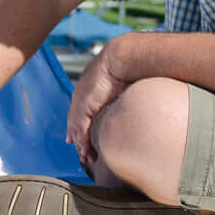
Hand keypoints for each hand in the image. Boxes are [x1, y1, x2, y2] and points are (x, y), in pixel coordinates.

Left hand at [65, 39, 130, 164]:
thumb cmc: (128, 66)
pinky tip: (86, 151)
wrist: (122, 58)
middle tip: (82, 152)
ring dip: (82, 144)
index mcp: (89, 87)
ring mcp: (80, 100)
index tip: (79, 136)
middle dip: (78, 137)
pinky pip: (80, 129)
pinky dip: (83, 141)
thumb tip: (140, 99)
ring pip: (76, 128)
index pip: (81, 110)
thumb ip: (126, 94)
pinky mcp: (83, 106)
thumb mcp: (125, 84)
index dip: (80, 124)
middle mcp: (81, 94)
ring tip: (87, 157)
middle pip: (75, 121)